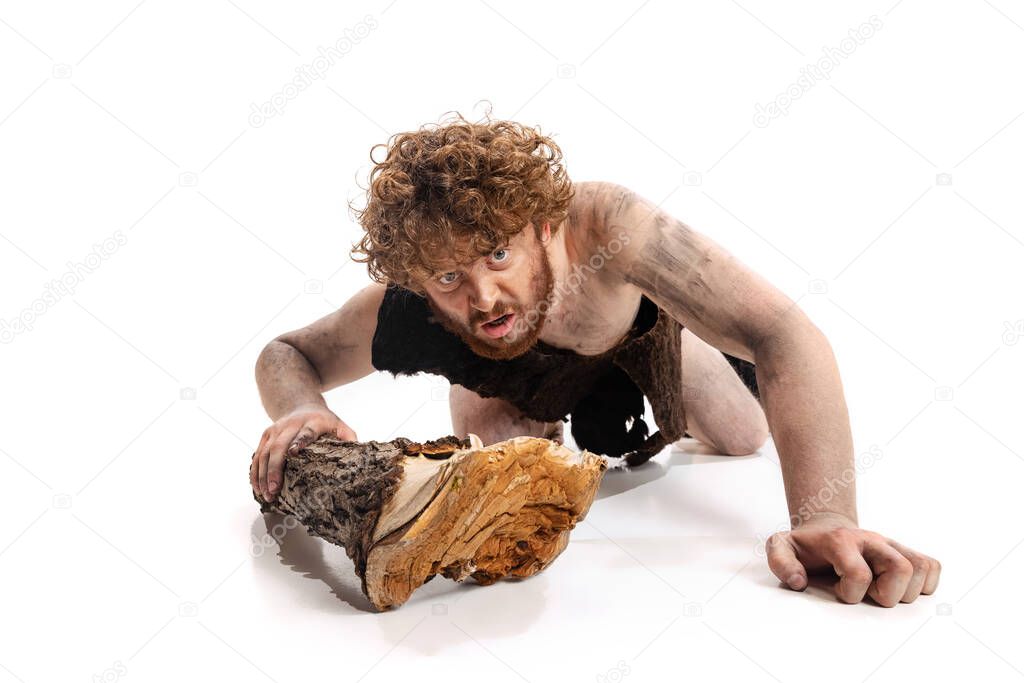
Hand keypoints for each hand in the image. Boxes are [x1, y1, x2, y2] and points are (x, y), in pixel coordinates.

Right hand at [250, 403, 356, 502]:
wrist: (302, 404)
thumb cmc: (325, 422)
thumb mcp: (340, 426)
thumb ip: (349, 439)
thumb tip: (358, 460)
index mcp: (312, 422)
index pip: (305, 433)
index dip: (299, 442)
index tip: (293, 454)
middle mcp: (290, 424)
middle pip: (278, 446)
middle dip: (274, 469)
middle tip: (274, 490)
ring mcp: (275, 429)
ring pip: (264, 452)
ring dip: (262, 475)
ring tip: (266, 494)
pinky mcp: (266, 435)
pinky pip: (257, 454)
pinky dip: (255, 472)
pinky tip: (257, 487)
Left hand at [765, 512, 940, 605]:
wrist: (826, 528)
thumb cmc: (806, 545)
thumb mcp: (781, 547)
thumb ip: (781, 561)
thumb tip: (798, 582)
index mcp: (841, 541)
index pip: (859, 574)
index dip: (850, 593)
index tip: (837, 591)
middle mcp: (872, 540)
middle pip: (902, 569)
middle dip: (886, 594)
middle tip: (867, 593)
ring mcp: (891, 545)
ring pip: (921, 568)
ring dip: (906, 591)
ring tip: (882, 590)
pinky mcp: (905, 551)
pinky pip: (932, 567)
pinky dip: (924, 584)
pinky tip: (898, 587)